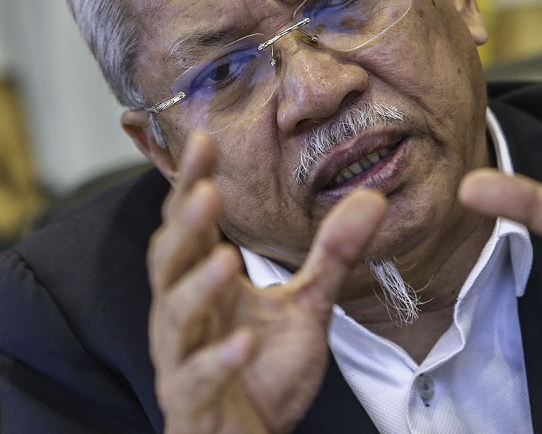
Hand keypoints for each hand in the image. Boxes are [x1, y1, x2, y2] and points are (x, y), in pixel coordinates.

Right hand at [147, 133, 386, 432]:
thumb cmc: (264, 371)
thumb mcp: (307, 304)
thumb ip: (332, 254)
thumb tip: (372, 198)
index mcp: (203, 282)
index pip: (191, 224)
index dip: (192, 184)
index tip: (205, 139)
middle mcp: (182, 313)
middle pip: (170, 261)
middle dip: (185, 226)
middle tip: (205, 192)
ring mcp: (181, 358)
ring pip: (175, 316)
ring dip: (197, 287)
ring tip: (225, 259)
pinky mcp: (192, 402)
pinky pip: (197, 378)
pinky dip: (218, 360)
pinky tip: (245, 343)